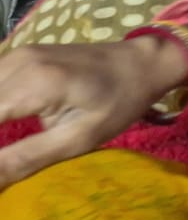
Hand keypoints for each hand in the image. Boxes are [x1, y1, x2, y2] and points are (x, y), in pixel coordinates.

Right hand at [0, 35, 187, 187]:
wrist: (142, 63)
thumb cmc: (119, 103)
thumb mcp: (77, 139)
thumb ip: (24, 159)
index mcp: (35, 83)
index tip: (0, 164)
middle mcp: (18, 62)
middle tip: (5, 158)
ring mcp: (17, 54)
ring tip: (7, 146)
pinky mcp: (19, 55)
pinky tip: (5, 126)